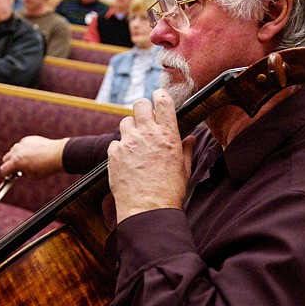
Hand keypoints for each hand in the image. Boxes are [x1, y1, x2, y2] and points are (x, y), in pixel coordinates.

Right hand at [0, 136, 68, 178]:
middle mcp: (17, 151)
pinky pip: (21, 144)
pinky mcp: (28, 139)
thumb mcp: (32, 176)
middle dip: (9, 165)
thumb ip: (22, 173)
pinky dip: (23, 149)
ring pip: (13, 150)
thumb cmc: (46, 167)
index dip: (6, 175)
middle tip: (16, 169)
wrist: (58, 154)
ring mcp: (22, 144)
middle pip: (5, 159)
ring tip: (25, 161)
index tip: (9, 176)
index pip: (3, 169)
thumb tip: (17, 172)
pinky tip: (32, 153)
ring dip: (15, 156)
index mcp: (17, 162)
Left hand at [107, 89, 194, 222]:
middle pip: (140, 105)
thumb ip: (186, 150)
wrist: (147, 210)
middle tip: (145, 118)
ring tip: (135, 142)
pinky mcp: (113, 154)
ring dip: (130, 128)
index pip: (163, 102)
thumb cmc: (170, 192)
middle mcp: (147, 134)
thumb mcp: (184, 170)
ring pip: (125, 121)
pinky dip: (120, 148)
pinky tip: (126, 160)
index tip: (158, 95)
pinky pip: (115, 143)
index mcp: (168, 135)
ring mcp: (128, 143)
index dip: (160, 95)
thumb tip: (191, 138)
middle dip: (143, 108)